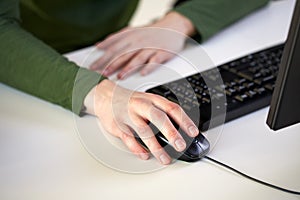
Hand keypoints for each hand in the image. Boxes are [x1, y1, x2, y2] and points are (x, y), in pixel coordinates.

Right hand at [84, 79, 198, 164]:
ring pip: (144, 131)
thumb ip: (164, 113)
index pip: (172, 108)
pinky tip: (145, 155)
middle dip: (171, 132)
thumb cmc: (132, 101)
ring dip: (156, 147)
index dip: (184, 120)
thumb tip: (182, 129)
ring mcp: (129, 115)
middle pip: (158, 118)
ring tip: (165, 158)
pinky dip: (137, 148)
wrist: (106, 96)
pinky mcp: (118, 125)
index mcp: (153, 99)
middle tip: (180, 145)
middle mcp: (142, 105)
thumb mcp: (150, 101)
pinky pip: (128, 138)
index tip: (193, 132)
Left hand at [90, 12, 194, 78]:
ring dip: (128, 68)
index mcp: (130, 36)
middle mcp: (139, 41)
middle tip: (101, 74)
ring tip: (119, 76)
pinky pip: (155, 61)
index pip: (113, 47)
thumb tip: (100, 45)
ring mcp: (151, 47)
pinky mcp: (163, 52)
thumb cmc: (151, 32)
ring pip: (138, 58)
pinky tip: (143, 73)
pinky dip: (149, 67)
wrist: (173, 26)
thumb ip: (116, 38)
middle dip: (111, 65)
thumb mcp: (132, 31)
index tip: (92, 67)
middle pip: (123, 54)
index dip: (102, 57)